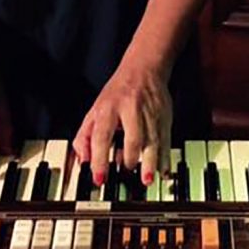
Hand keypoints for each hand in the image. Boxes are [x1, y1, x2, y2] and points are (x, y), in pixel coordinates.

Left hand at [72, 61, 171, 186]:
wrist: (144, 68)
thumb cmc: (118, 92)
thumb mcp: (95, 109)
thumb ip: (85, 136)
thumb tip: (82, 160)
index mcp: (109, 108)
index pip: (102, 136)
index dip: (99, 159)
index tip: (99, 178)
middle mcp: (131, 110)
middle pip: (132, 138)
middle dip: (129, 160)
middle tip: (124, 175)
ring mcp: (150, 113)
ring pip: (152, 141)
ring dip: (150, 163)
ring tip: (146, 180)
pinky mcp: (164, 117)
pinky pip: (166, 140)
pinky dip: (165, 158)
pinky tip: (163, 171)